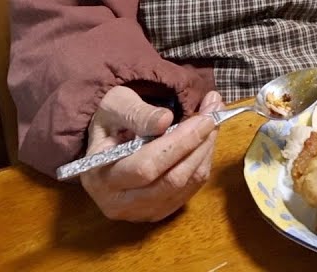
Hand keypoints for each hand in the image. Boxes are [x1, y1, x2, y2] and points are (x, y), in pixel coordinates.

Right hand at [80, 86, 223, 221]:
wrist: (106, 142)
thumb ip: (137, 113)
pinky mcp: (159, 212)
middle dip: (198, 145)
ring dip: (205, 152)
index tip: (204, 118)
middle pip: (171, 180)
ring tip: (213, 121)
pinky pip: (190, 190)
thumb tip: (165, 120)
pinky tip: (205, 140)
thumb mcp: (115, 105)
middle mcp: (119, 203)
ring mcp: (141, 212)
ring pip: (185, 186)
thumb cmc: (110, 121)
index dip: (179, 143)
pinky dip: (202, 163)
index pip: (146, 166)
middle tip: (215, 114)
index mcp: (101, 176)